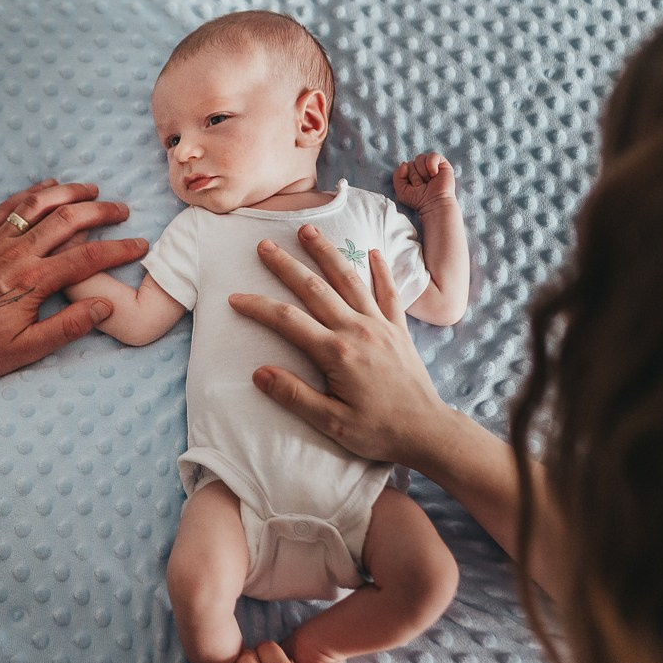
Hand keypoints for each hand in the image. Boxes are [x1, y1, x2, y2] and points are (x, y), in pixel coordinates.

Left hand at [0, 180, 147, 382]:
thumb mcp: (27, 349)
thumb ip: (68, 326)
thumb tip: (105, 306)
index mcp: (33, 282)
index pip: (87, 258)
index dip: (118, 249)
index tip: (141, 245)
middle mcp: (17, 254)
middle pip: (67, 219)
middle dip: (100, 210)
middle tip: (122, 210)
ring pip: (38, 204)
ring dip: (68, 192)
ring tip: (91, 190)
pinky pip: (9, 206)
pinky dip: (31, 192)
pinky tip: (47, 187)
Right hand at [226, 225, 454, 466]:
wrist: (427, 431)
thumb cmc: (378, 431)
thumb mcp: (331, 423)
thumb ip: (294, 396)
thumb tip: (259, 373)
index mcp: (336, 353)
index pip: (287, 321)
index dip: (258, 307)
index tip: (235, 298)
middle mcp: (357, 330)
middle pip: (315, 289)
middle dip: (287, 265)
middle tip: (264, 245)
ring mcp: (380, 326)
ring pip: (350, 280)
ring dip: (327, 253)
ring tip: (308, 230)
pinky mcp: (399, 330)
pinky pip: (389, 292)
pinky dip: (381, 270)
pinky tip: (374, 251)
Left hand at [393, 153, 456, 212]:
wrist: (434, 203)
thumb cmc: (419, 200)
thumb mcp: (402, 191)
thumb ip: (397, 176)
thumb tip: (404, 163)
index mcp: (413, 173)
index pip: (405, 166)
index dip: (408, 176)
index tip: (415, 187)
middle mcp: (422, 168)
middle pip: (412, 162)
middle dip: (415, 175)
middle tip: (422, 185)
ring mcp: (432, 165)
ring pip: (420, 158)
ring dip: (422, 172)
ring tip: (428, 181)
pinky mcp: (442, 164)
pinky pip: (433, 155)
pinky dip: (431, 164)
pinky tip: (434, 174)